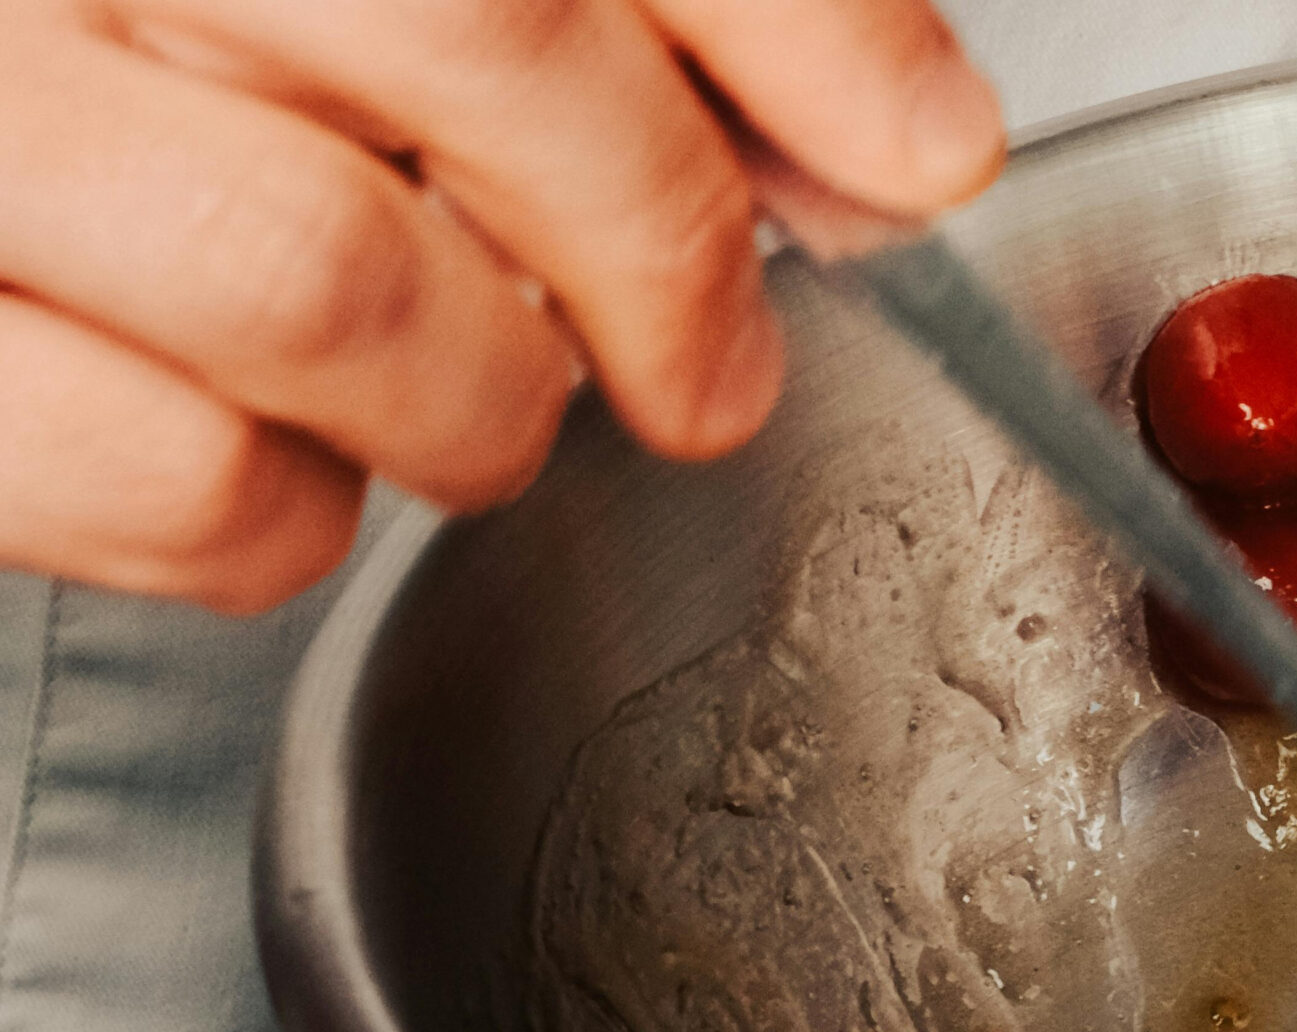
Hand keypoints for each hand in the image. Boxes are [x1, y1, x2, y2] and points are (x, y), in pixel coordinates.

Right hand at [0, 0, 1003, 612]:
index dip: (791, 19)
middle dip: (661, 235)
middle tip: (710, 360)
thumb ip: (621, 30)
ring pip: (319, 272)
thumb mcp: (383, 17)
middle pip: (473, 25)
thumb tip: (900, 139)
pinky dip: (295, 516)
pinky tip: (291, 457)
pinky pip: (191, 479)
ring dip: (480, 396)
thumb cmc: (179, 87)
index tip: (916, 150)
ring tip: (472, 395)